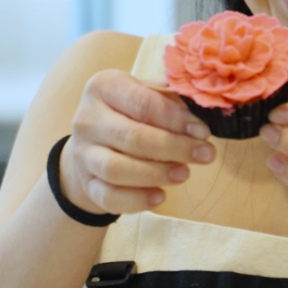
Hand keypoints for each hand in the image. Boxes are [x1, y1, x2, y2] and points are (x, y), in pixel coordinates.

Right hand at [60, 70, 214, 214]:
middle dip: (173, 147)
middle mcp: (87, 118)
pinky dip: (136, 200)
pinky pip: (108, 197)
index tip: (203, 132)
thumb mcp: (148, 95)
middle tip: (205, 155)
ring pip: (116, 169)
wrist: (95, 142)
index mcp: (104, 87)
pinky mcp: (85, 182)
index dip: (176, 119)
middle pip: (131, 137)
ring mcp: (82, 153)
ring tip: (184, 174)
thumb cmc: (131, 113)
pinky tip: (160, 196)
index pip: (142, 102)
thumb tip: (204, 112)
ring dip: (156, 174)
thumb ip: (172, 99)